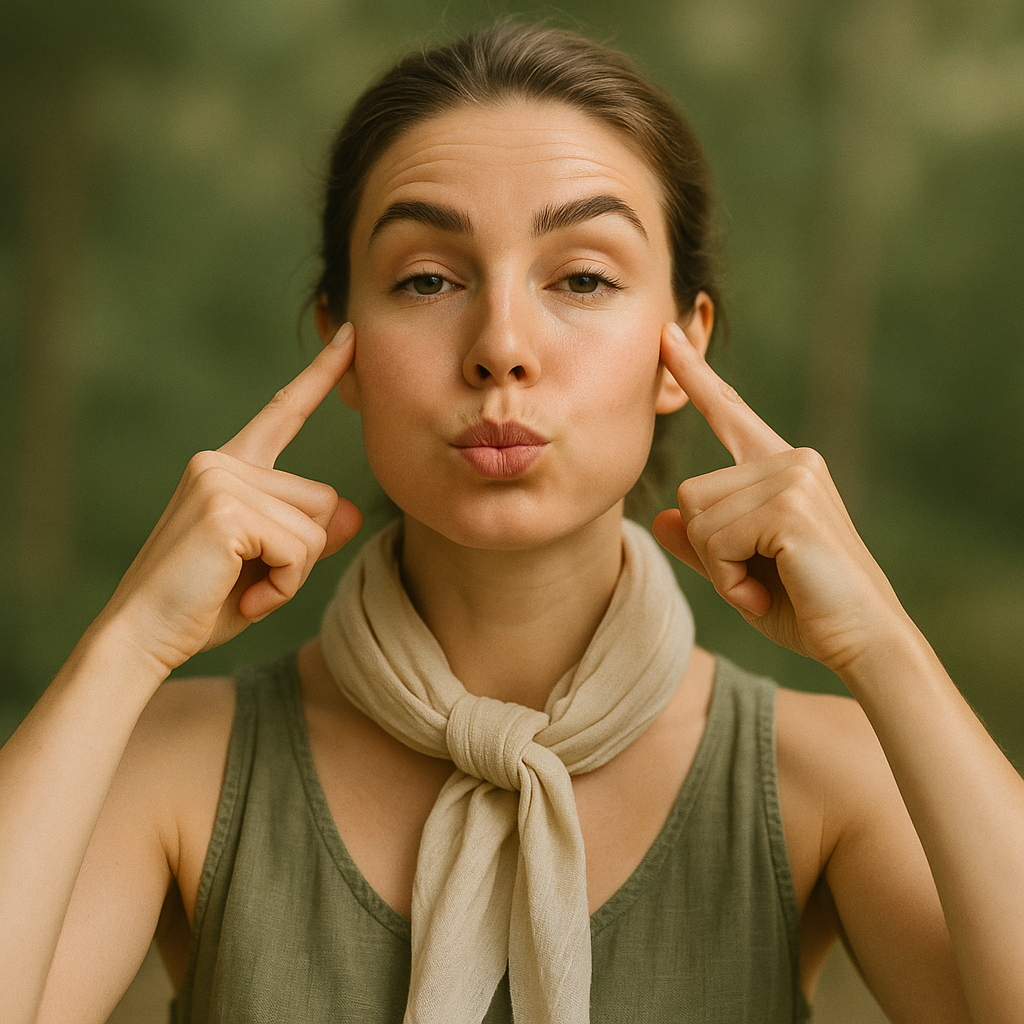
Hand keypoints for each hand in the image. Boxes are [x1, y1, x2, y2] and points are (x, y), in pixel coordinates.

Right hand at [102, 324, 361, 673]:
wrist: (142, 638)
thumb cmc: (203, 603)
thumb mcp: (269, 565)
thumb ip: (308, 535)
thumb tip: (349, 511)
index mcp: (228, 466)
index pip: (283, 413)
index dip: (321, 375)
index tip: (350, 337)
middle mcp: (220, 461)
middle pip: (320, 499)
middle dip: (303, 554)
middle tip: (254, 582)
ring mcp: (219, 479)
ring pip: (315, 526)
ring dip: (294, 574)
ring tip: (246, 590)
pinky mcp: (225, 508)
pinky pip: (301, 548)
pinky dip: (286, 586)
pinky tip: (246, 598)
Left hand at [652, 322, 908, 674]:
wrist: (865, 644)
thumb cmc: (807, 609)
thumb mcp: (739, 575)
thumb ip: (701, 544)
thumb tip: (662, 517)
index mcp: (782, 468)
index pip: (728, 411)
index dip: (693, 375)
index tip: (665, 335)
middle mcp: (791, 459)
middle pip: (690, 492)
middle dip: (709, 551)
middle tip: (755, 578)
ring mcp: (794, 477)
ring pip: (696, 515)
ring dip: (719, 567)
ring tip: (765, 583)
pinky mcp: (791, 506)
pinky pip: (714, 540)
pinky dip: (728, 579)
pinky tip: (765, 589)